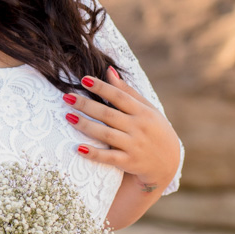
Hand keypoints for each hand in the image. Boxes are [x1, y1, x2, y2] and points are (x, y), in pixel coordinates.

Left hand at [63, 67, 180, 190]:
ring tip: (68, 116)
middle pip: (108, 114)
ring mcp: (134, 146)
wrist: (168, 163)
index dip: (102, 88)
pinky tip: (79, 148)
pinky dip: (94, 153)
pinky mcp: (128, 162)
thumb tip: (108, 70)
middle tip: (67, 97)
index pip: (120, 97)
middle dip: (86, 105)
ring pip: (106, 134)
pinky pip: (109, 157)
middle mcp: (138, 128)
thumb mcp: (147, 109)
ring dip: (86, 126)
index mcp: (143, 112)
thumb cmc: (154, 130)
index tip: (84, 80)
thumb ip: (127, 91)